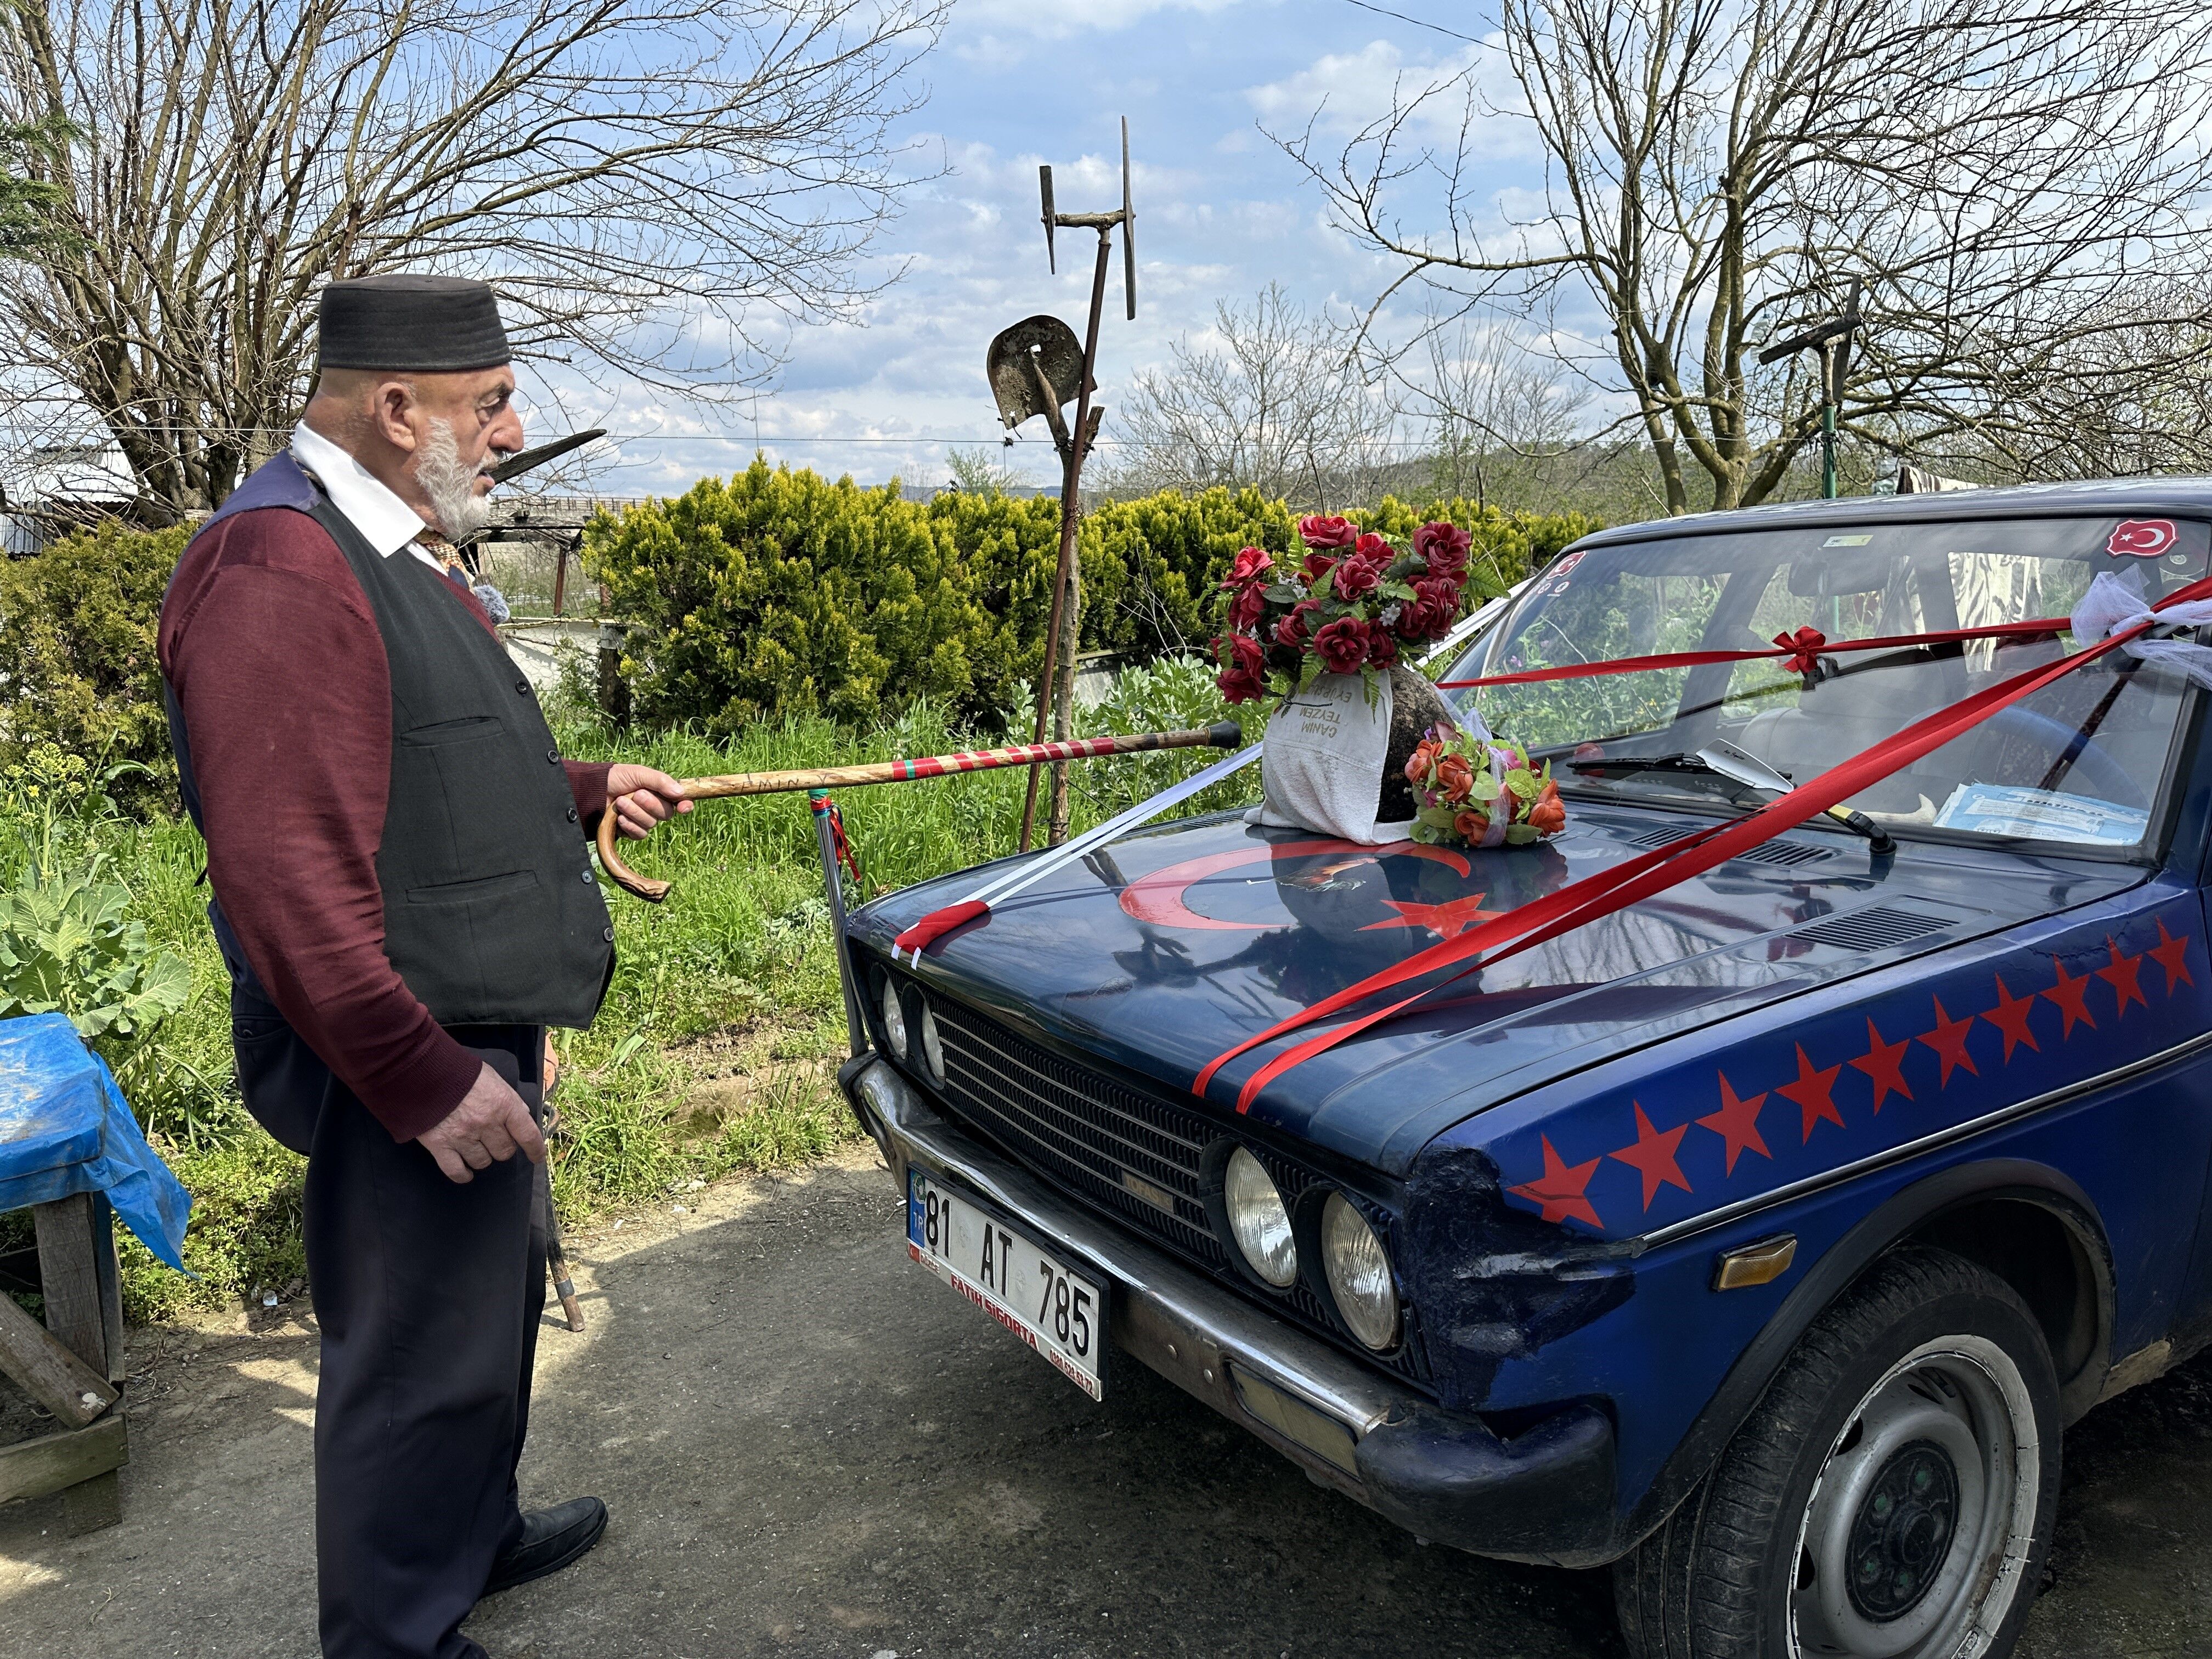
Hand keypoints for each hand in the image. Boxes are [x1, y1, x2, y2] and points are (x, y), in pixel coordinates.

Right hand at [418, 1063, 544, 1182]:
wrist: (424, 1071)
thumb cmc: (461, 1072)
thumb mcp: (494, 1079)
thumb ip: (508, 1099)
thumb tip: (522, 1116)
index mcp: (504, 1105)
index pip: (528, 1135)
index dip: (535, 1150)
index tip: (536, 1157)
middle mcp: (486, 1123)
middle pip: (504, 1152)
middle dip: (502, 1147)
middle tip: (493, 1139)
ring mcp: (463, 1136)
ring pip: (482, 1162)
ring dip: (482, 1157)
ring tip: (476, 1147)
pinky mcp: (440, 1145)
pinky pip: (456, 1171)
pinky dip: (463, 1174)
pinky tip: (465, 1172)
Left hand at [604, 763, 691, 841]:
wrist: (593, 790)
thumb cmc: (616, 778)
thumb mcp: (639, 773)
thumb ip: (660, 781)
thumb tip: (680, 793)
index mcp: (660, 791)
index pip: (680, 801)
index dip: (685, 805)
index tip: (683, 807)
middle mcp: (654, 806)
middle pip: (666, 814)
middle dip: (650, 804)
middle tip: (636, 795)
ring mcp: (643, 820)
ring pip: (651, 824)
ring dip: (635, 813)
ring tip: (620, 803)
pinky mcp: (631, 831)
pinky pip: (639, 834)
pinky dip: (629, 825)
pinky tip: (619, 818)